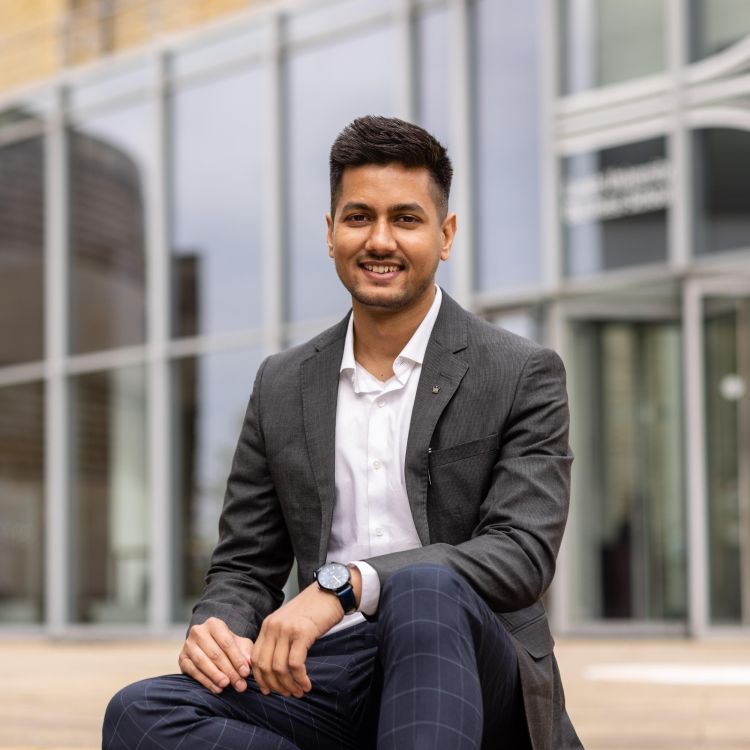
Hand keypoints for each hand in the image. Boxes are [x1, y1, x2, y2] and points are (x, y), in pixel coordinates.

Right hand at [179, 617, 252, 693]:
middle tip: (239, 684)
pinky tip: (217, 688)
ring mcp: (188, 645)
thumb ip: (245, 652)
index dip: (237, 659)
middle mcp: (198, 631)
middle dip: (229, 671)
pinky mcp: (182, 659)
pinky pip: (193, 671)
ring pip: (202, 662)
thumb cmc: (227, 644)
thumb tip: (248, 664)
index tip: (245, 673)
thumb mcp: (239, 644)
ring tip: (227, 685)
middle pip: (215, 654)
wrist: (208, 645)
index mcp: (214, 624)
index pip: (226, 642)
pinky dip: (206, 681)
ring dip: (216, 676)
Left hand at [251, 582, 344, 697]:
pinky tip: (307, 684)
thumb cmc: (313, 609)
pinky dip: (300, 678)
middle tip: (287, 694)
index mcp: (268, 625)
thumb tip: (276, 667)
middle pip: (265, 665)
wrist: (330, 592)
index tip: (269, 690)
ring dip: (289, 685)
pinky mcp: (302, 633)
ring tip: (299, 692)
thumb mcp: (290, 622)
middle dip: (275, 685)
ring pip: (279, 668)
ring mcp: (287, 629)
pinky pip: (295, 664)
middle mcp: (273, 627)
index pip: (255, 657)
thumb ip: (280, 639)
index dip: (260, 678)